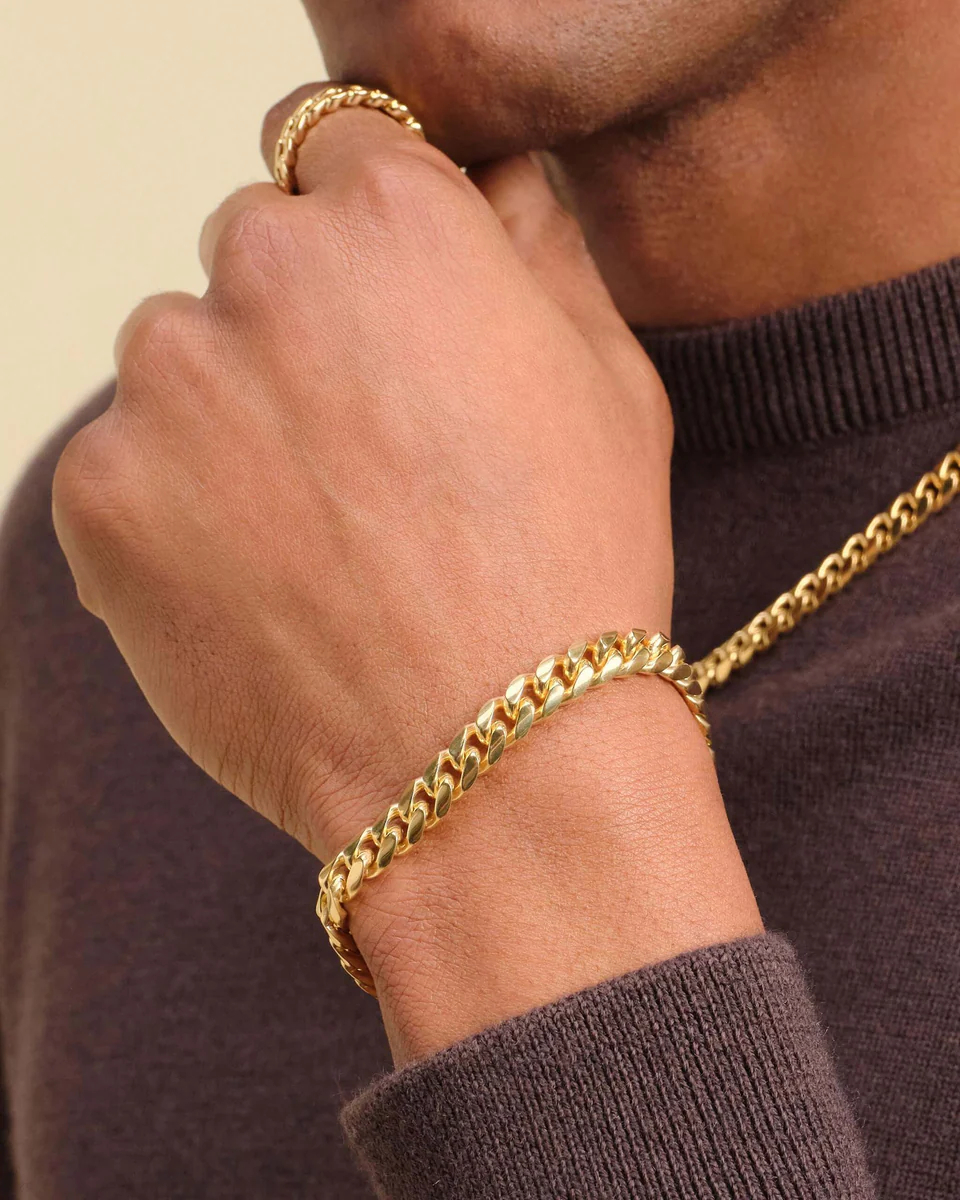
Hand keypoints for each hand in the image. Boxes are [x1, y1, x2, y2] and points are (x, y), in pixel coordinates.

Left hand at [53, 84, 760, 1061]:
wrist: (495, 757)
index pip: (336, 151)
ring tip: (317, 537)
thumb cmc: (574, 569)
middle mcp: (266, 265)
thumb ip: (540, 251)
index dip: (367, 239)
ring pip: (179, 360)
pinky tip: (263, 586)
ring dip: (228, 418)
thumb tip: (497, 187)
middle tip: (363, 452)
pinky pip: (127, 468)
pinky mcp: (100, 491)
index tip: (385, 318)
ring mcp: (167, 379)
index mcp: (396, 216)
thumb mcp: (613, 386)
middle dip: (296, 324)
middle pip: (251, 253)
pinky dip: (175, 512)